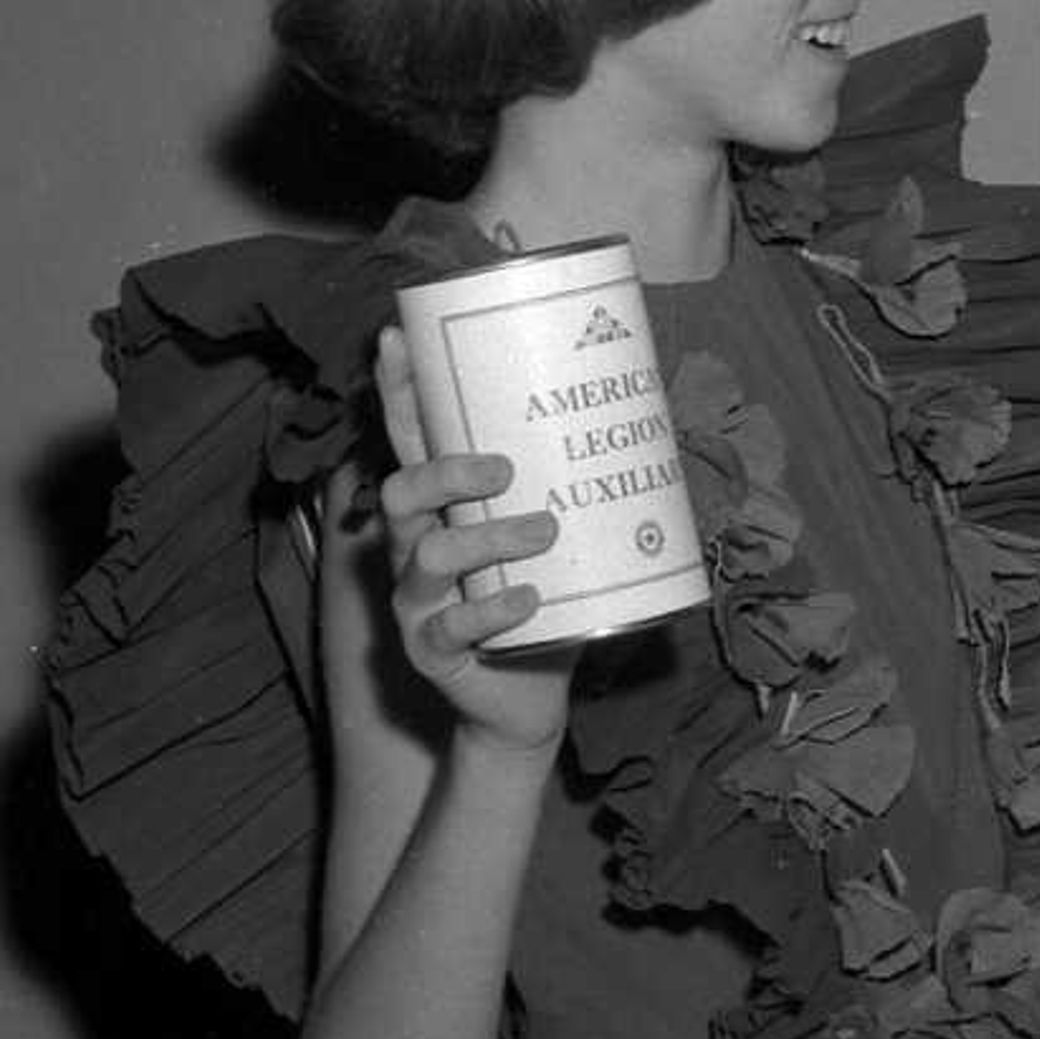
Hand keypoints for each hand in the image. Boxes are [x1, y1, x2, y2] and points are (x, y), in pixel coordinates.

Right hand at [370, 325, 575, 754]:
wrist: (532, 699)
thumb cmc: (548, 609)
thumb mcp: (562, 545)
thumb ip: (573, 493)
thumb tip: (640, 417)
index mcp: (441, 513)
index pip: (410, 444)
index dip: (399, 393)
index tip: (400, 339)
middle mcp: (414, 549)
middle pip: (403, 491)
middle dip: (447, 471)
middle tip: (505, 469)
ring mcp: (416, 602)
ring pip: (430, 553)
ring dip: (488, 537)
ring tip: (545, 531)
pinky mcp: (431, 651)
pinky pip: (452, 626)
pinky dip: (493, 609)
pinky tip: (529, 599)